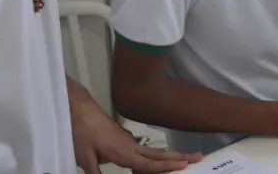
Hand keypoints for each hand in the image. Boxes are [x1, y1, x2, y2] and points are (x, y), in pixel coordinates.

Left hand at [69, 83, 200, 173]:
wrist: (79, 109)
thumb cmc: (82, 132)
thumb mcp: (84, 158)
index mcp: (123, 153)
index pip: (148, 164)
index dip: (166, 167)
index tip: (185, 165)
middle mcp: (130, 146)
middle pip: (158, 155)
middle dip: (179, 157)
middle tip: (198, 157)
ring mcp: (128, 140)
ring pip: (153, 151)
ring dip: (170, 155)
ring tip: (184, 157)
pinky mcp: (124, 137)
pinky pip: (144, 149)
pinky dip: (156, 154)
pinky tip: (157, 157)